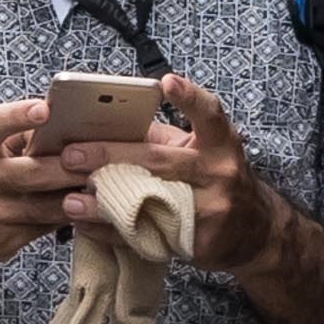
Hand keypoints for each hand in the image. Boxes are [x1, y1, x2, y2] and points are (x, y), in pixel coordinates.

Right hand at [0, 100, 88, 273]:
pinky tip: (83, 209)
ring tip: (103, 185)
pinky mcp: (0, 243)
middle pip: (32, 173)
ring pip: (44, 207)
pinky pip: (43, 229)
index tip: (45, 110)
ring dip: (76, 196)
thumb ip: (7, 134)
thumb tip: (59, 120)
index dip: (19, 116)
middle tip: (100, 158)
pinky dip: (65, 217)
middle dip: (70, 166)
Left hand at [59, 75, 286, 270]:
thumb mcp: (203, 152)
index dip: (189, 97)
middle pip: (160, 161)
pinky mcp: (195, 241)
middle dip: (110, 156)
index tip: (166, 82)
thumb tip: (106, 124)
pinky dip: (111, 232)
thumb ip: (163, 138)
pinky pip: (146, 235)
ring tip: (70, 199)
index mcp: (220, 143)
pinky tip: (84, 225)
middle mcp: (219, 173)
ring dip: (104, 202)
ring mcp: (209, 210)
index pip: (210, 114)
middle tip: (71, 155)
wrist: (253, 232)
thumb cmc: (216, 180)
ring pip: (148, 202)